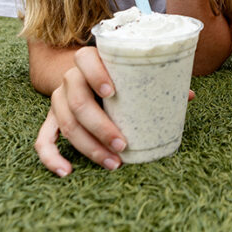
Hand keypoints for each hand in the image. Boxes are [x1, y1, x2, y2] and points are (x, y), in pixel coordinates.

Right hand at [34, 46, 194, 176]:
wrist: (84, 75)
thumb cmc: (118, 75)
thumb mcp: (132, 73)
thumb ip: (154, 80)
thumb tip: (187, 96)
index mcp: (89, 60)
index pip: (85, 59)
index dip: (96, 74)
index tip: (113, 93)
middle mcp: (69, 79)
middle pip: (77, 101)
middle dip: (100, 126)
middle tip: (122, 144)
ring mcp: (58, 100)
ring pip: (66, 124)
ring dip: (89, 147)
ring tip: (114, 162)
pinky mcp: (52, 121)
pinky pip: (43, 140)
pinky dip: (51, 157)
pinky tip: (66, 171)